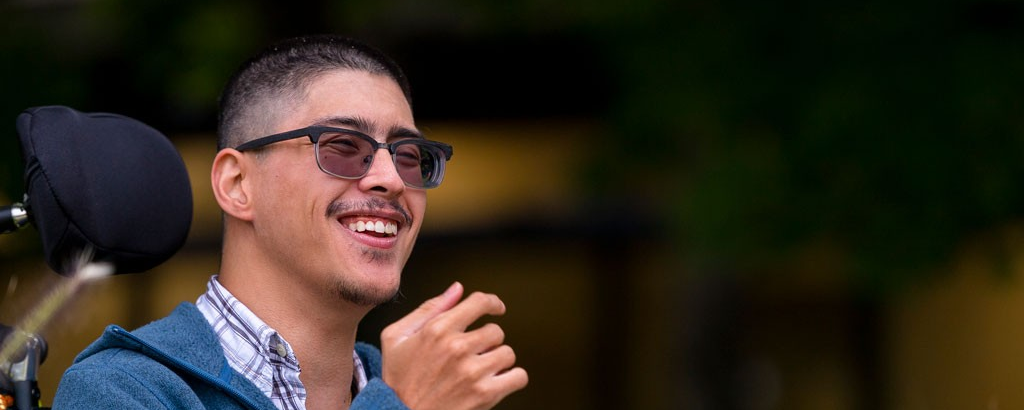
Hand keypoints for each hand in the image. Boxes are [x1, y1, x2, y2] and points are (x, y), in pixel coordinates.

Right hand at [380, 282, 527, 409]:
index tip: (496, 309)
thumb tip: (457, 289)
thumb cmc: (397, 379)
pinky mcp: (485, 394)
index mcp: (437, 329)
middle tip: (475, 354)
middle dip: (488, 341)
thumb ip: (428, 309)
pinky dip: (512, 379)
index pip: (480, 302)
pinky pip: (518, 376)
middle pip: (496, 331)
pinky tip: (497, 382)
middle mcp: (457, 347)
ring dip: (498, 361)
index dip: (492, 303)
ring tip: (482, 371)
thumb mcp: (396, 337)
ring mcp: (472, 371)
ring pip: (507, 353)